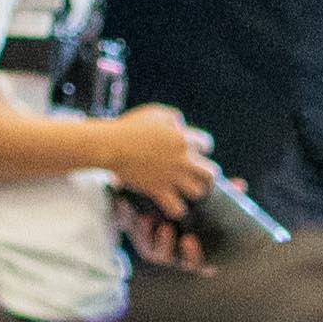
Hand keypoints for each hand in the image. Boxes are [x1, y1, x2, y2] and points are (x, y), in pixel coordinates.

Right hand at [96, 108, 220, 208]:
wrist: (111, 146)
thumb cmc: (130, 127)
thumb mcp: (156, 113)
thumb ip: (174, 118)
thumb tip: (182, 127)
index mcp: (183, 138)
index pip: (207, 145)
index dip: (201, 147)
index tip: (192, 150)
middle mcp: (182, 159)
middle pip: (211, 173)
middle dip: (207, 175)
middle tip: (199, 176)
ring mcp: (171, 177)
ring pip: (198, 192)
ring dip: (194, 192)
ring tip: (187, 191)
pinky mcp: (158, 190)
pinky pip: (177, 208)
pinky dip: (176, 209)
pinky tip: (172, 204)